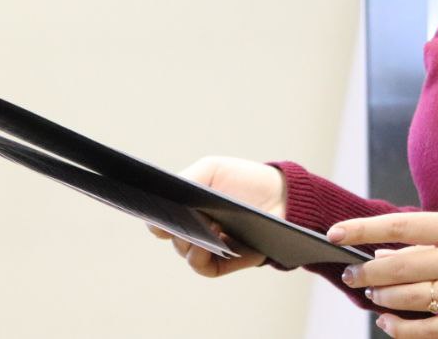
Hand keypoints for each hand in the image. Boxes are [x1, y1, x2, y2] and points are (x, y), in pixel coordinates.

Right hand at [148, 155, 286, 277]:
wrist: (283, 193)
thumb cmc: (245, 180)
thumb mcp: (213, 169)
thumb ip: (187, 180)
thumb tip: (165, 202)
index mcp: (187, 209)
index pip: (160, 218)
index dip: (154, 215)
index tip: (154, 208)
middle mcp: (195, 230)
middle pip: (171, 235)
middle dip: (174, 226)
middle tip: (181, 217)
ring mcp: (210, 247)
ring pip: (186, 252)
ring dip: (188, 242)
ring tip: (199, 228)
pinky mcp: (227, 262)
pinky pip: (205, 268)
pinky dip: (200, 258)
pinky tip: (206, 243)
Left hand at [331, 212, 437, 337]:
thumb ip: (433, 240)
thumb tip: (386, 251)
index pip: (401, 225)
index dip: (364, 228)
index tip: (337, 232)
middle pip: (399, 265)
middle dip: (366, 271)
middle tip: (351, 273)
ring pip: (408, 298)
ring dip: (382, 296)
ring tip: (373, 292)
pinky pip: (426, 331)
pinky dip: (400, 328)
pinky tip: (388, 322)